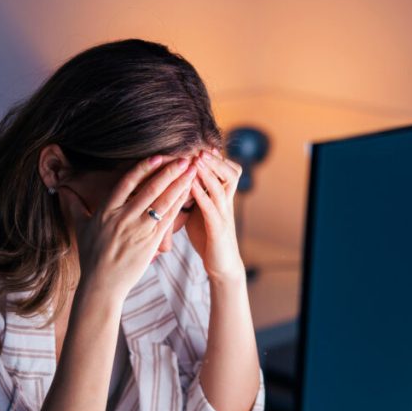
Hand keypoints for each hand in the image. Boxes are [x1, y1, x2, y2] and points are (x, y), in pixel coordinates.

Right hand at [58, 156, 196, 301]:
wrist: (102, 285)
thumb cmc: (91, 256)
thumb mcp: (80, 228)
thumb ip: (73, 206)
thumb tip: (61, 190)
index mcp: (106, 211)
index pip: (126, 183)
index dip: (143, 168)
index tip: (158, 156)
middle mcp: (123, 218)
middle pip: (149, 189)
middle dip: (169, 172)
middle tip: (185, 158)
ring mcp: (138, 230)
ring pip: (162, 203)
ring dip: (178, 185)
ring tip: (191, 171)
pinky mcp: (150, 243)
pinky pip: (167, 220)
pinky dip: (179, 205)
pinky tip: (188, 194)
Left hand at [187, 148, 246, 283]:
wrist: (222, 266)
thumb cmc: (209, 238)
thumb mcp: (202, 212)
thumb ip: (196, 196)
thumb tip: (181, 179)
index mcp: (222, 198)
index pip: (226, 171)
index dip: (216, 158)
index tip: (201, 145)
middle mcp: (226, 203)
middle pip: (230, 173)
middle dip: (215, 160)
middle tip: (201, 148)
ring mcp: (224, 216)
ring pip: (220, 187)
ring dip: (208, 173)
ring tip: (197, 160)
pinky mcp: (218, 230)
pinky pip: (211, 208)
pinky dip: (201, 195)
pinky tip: (190, 186)